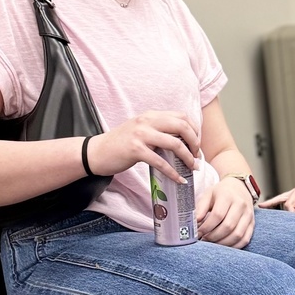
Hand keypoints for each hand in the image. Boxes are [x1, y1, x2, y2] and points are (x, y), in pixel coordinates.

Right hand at [84, 112, 199, 183]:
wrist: (96, 152)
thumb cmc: (121, 144)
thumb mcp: (142, 131)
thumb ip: (159, 131)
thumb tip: (183, 141)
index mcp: (151, 115)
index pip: (182, 116)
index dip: (195, 130)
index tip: (197, 144)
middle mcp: (147, 121)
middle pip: (182, 126)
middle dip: (195, 142)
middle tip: (197, 156)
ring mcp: (141, 134)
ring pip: (175, 144)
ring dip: (188, 158)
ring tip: (193, 168)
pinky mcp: (135, 150)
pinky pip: (161, 162)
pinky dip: (173, 172)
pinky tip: (179, 180)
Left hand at [196, 176, 256, 247]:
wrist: (240, 188)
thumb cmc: (221, 193)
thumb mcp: (208, 194)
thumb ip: (200, 208)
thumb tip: (194, 224)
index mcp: (228, 196)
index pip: (217, 215)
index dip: (206, 227)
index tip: (198, 233)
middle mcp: (241, 205)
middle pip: (228, 226)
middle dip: (214, 236)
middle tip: (204, 239)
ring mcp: (249, 215)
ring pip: (237, 235)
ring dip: (223, 243)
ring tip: (213, 243)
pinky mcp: (252, 224)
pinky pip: (245, 239)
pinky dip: (234, 246)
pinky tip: (224, 246)